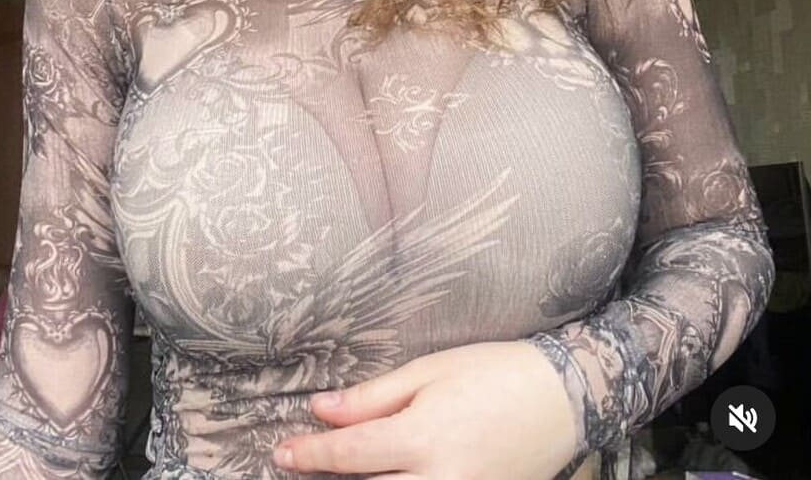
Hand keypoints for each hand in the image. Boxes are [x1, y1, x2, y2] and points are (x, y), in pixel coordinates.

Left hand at [271, 340, 579, 479]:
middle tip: (297, 468)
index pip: (350, 455)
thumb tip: (321, 409)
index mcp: (423, 437)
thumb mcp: (428, 372)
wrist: (561, 398)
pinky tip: (386, 478)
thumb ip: (372, 397)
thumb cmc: (491, 372)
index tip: (282, 453)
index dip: (311, 454)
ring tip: (339, 474)